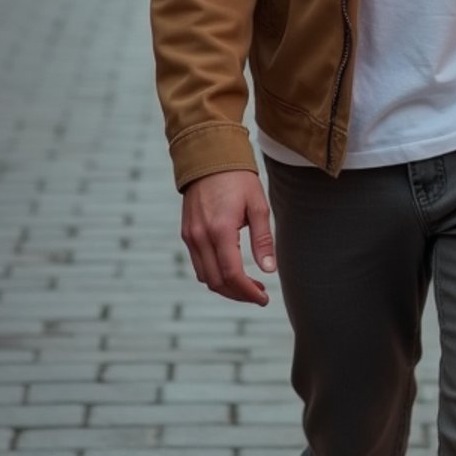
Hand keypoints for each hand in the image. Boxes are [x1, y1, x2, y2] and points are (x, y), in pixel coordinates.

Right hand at [181, 169, 276, 305]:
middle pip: (216, 282)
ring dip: (225, 287)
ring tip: (248, 284)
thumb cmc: (238, 178)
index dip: (248, 292)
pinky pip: (198, 264)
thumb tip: (269, 270)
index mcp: (220, 230)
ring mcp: (190, 236)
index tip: (263, 298)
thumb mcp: (258, 205)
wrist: (209, 156)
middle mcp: (201, 237)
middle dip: (238, 294)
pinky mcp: (186, 233)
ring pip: (205, 277)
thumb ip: (263, 239)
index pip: (232, 275)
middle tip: (259, 294)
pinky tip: (231, 269)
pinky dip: (214, 274)